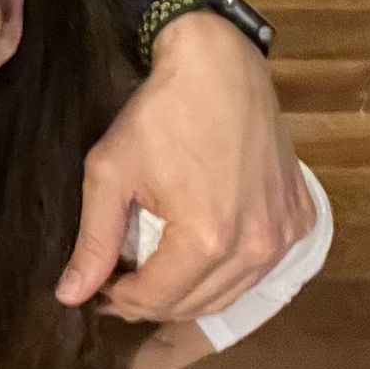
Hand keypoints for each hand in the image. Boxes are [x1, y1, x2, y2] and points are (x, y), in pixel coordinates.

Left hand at [56, 9, 313, 323]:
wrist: (219, 64)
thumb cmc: (161, 113)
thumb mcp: (111, 173)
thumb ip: (93, 241)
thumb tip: (70, 296)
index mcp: (208, 237)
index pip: (156, 299)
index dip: (119, 300)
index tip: (98, 289)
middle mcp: (255, 245)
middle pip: (194, 304)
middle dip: (150, 302)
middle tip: (118, 285)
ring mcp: (284, 233)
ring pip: (229, 294)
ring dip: (188, 293)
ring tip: (152, 275)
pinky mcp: (300, 218)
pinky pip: (258, 268)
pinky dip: (226, 272)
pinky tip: (198, 254)